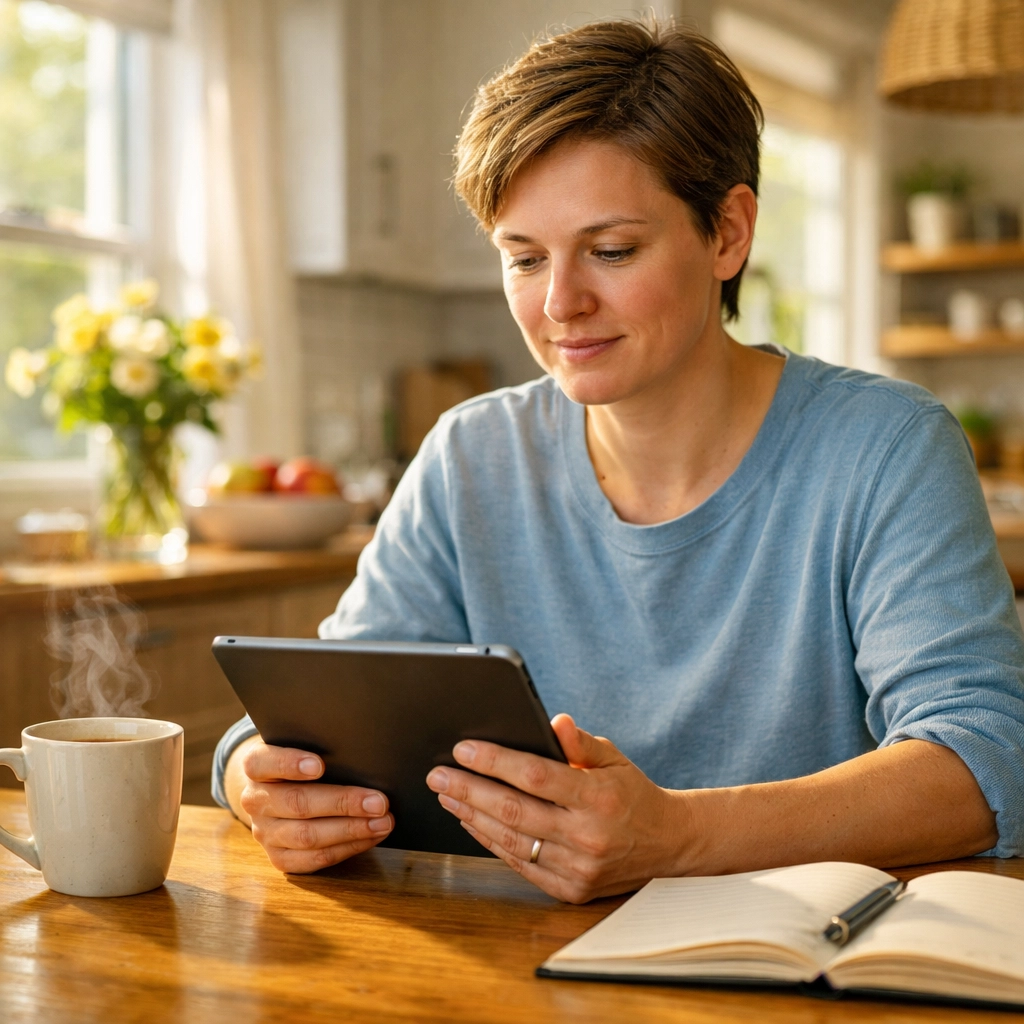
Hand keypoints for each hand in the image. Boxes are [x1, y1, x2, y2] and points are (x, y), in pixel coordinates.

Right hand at [237, 739, 393, 872]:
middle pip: (297, 803)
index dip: (289, 763)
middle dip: (343, 803)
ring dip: (351, 830)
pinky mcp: (278, 857)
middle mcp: (255, 800)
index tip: (319, 765)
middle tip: (379, 802)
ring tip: (383, 822)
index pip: (262, 762)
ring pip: (307, 836)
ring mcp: (264, 832)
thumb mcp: (304, 746)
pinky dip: (347, 848)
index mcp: (256, 766)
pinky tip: (371, 837)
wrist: (279, 791)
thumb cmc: (302, 762)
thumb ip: (323, 747)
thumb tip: (363, 756)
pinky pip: (314, 859)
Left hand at [425, 714, 690, 902]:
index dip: (495, 762)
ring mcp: (578, 867)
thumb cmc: (632, 794)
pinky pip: (521, 864)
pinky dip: (491, 842)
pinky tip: (471, 822)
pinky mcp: (570, 889)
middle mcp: (587, 836)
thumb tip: (555, 721)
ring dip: (472, 816)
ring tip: (447, 795)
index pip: (535, 776)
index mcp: (598, 797)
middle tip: (437, 775)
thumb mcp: (614, 759)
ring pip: (511, 841)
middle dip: (469, 790)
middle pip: (514, 811)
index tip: (463, 749)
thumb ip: (582, 742)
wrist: (667, 845)